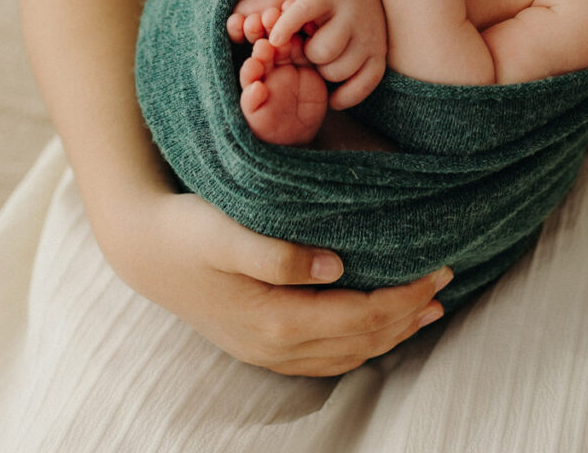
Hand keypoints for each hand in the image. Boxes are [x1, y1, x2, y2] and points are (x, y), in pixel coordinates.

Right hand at [105, 185, 451, 375]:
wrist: (143, 248)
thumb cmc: (188, 229)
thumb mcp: (226, 230)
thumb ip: (278, 252)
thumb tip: (334, 266)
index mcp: (275, 319)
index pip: (359, 316)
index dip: (404, 296)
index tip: (438, 267)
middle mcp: (275, 345)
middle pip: (360, 340)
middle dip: (407, 313)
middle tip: (445, 279)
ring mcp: (266, 351)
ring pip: (346, 354)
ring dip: (390, 333)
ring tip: (426, 308)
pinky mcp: (259, 344)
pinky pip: (324, 358)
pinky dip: (360, 345)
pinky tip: (374, 329)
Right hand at [267, 0, 387, 109]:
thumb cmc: (349, 16)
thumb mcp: (360, 42)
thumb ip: (348, 65)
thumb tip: (330, 101)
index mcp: (377, 46)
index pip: (364, 84)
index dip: (345, 95)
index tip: (331, 98)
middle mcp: (368, 30)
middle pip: (335, 71)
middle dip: (319, 66)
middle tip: (313, 50)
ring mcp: (347, 11)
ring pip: (319, 52)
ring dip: (304, 48)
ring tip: (305, 36)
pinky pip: (301, 16)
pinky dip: (286, 27)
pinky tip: (275, 37)